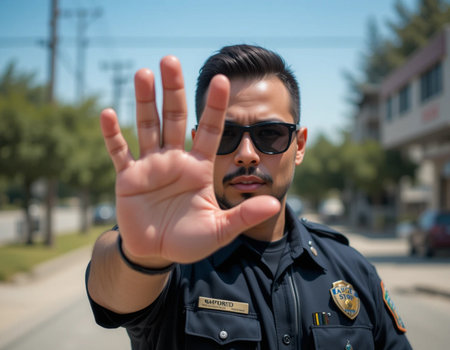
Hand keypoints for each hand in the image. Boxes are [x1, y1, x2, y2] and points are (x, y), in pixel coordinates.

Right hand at [100, 56, 279, 264]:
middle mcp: (175, 160)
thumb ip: (243, 216)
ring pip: (147, 127)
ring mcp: (150, 166)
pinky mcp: (128, 178)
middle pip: (175, 118)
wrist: (157, 251)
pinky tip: (107, 113)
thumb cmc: (189, 240)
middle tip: (171, 60)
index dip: (216, 107)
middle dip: (174, 91)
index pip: (210, 131)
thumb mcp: (220, 230)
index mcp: (198, 168)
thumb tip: (274, 205)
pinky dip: (112, 135)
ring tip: (144, 73)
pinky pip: (119, 152)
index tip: (223, 80)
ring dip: (144, 101)